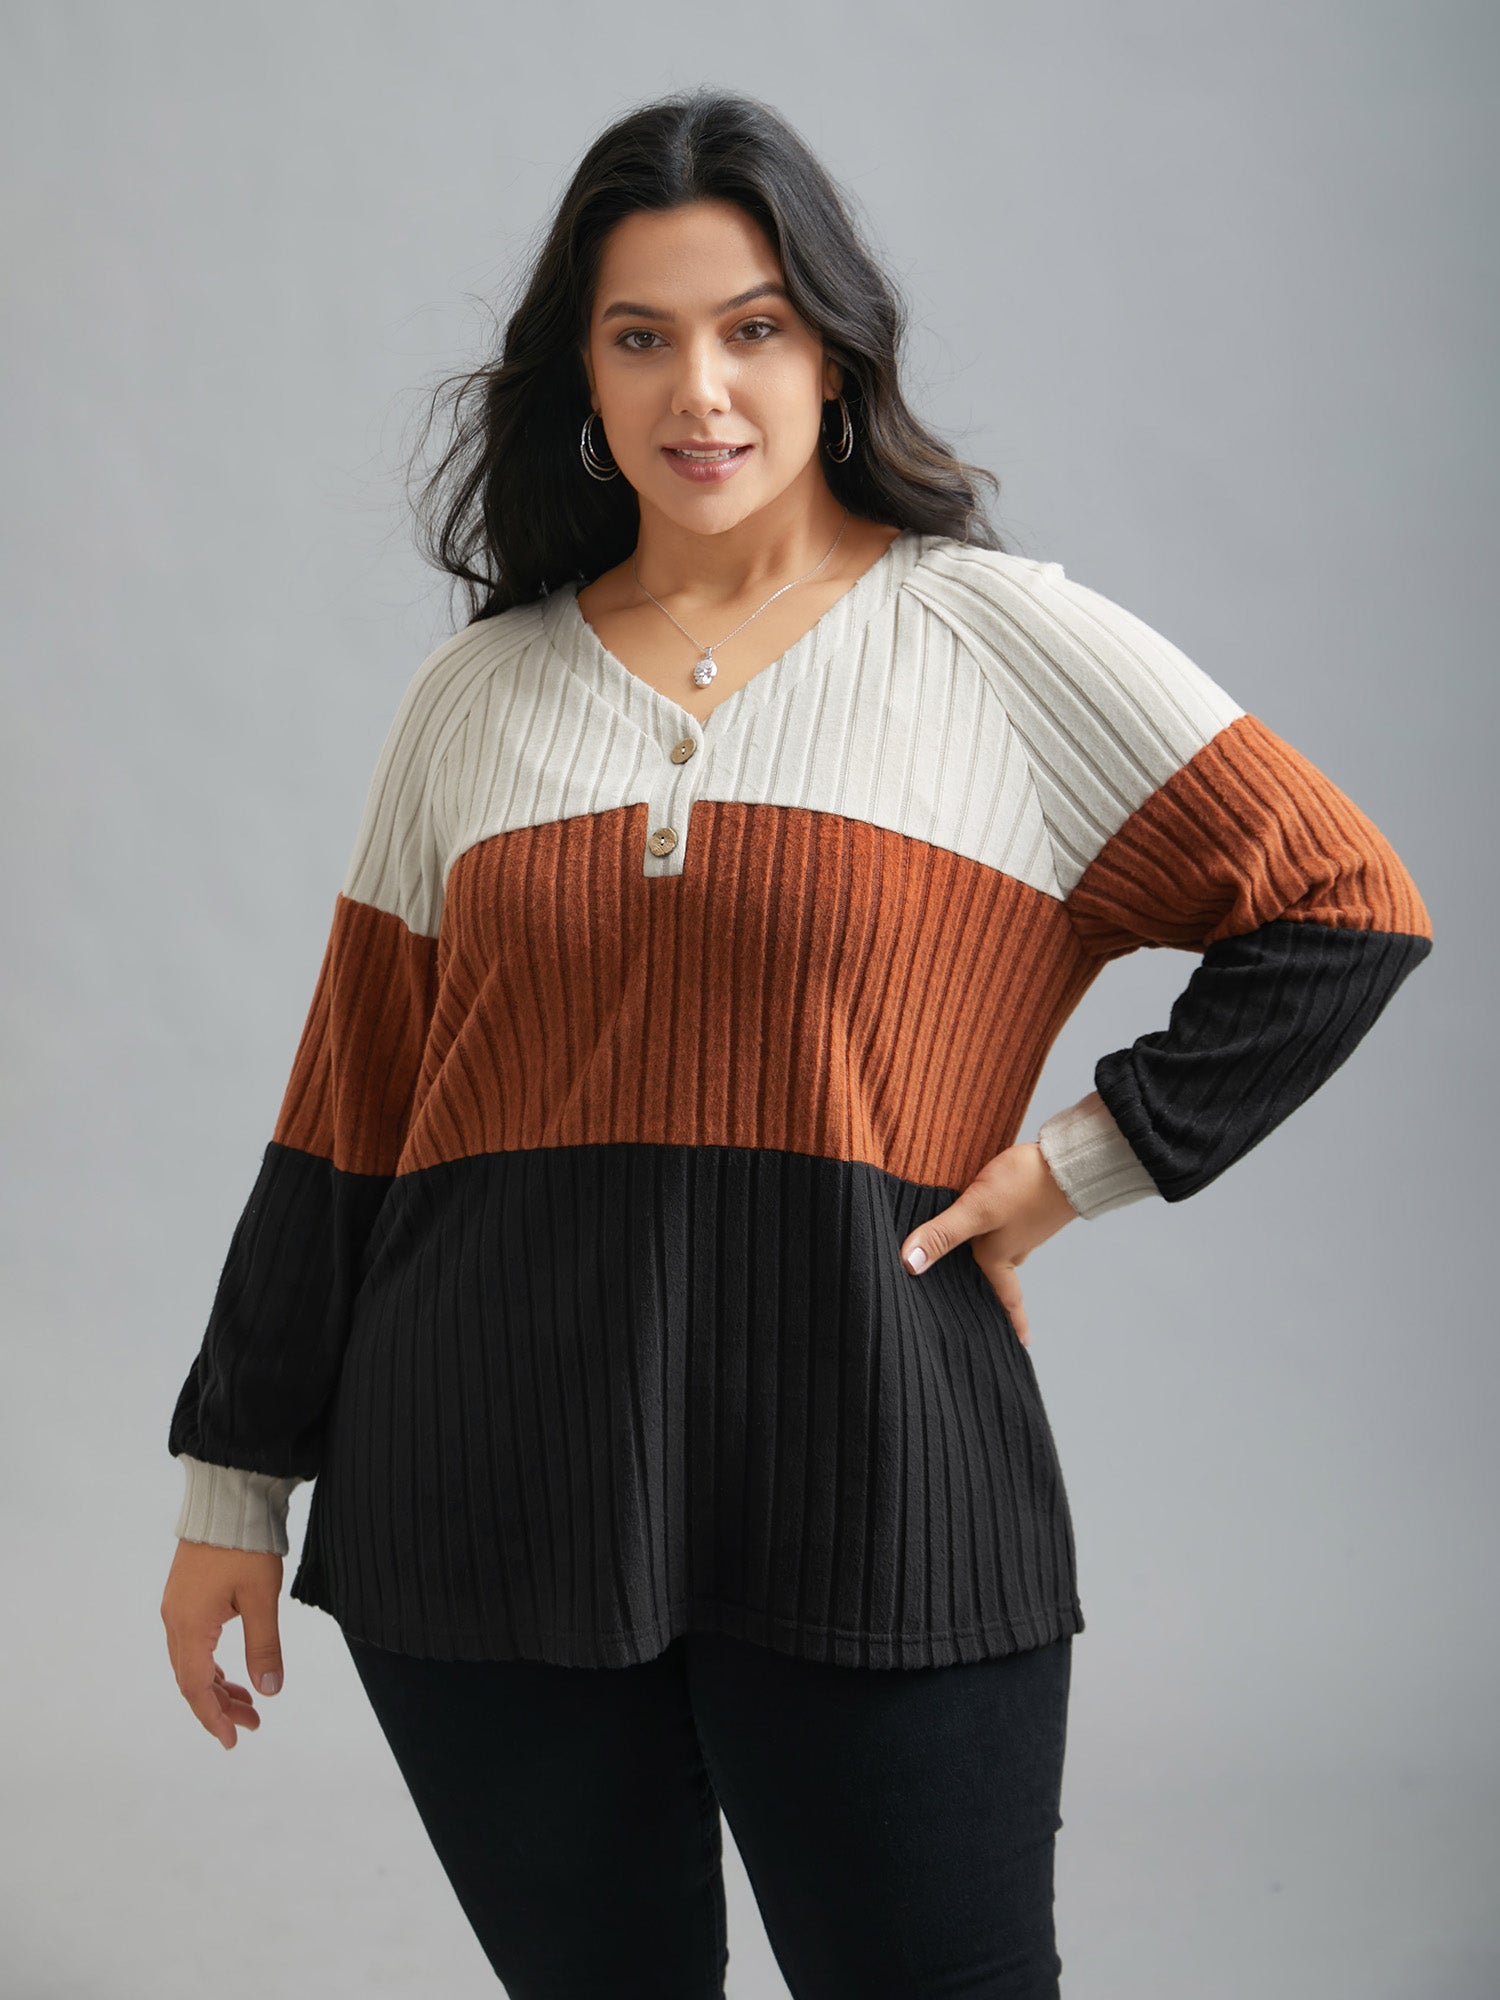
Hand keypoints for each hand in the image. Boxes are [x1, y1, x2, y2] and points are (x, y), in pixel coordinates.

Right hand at [161, 1539, 286, 1749]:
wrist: (230, 1497)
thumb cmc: (246, 1546)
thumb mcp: (261, 1598)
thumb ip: (264, 1646)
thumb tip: (269, 1691)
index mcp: (189, 1625)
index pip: (195, 1687)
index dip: (213, 1717)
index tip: (234, 1739)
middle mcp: (175, 1620)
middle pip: (191, 1678)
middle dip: (220, 1705)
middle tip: (253, 1723)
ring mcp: (177, 1606)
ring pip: (191, 1661)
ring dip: (217, 1685)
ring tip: (248, 1702)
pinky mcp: (185, 1594)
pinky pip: (193, 1642)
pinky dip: (211, 1663)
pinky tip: (230, 1670)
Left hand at [898, 1140, 1080, 1347]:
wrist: (1068, 1159)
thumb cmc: (1025, 1187)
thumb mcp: (978, 1210)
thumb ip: (943, 1233)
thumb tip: (910, 1264)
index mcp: (1000, 1257)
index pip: (1004, 1299)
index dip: (1010, 1322)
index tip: (1020, 1345)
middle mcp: (1014, 1247)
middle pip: (998, 1277)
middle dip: (989, 1292)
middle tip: (976, 1307)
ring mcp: (1024, 1226)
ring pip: (1001, 1249)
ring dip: (988, 1257)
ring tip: (969, 1262)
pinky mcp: (1027, 1206)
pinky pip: (1004, 1226)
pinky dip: (991, 1230)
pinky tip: (981, 1222)